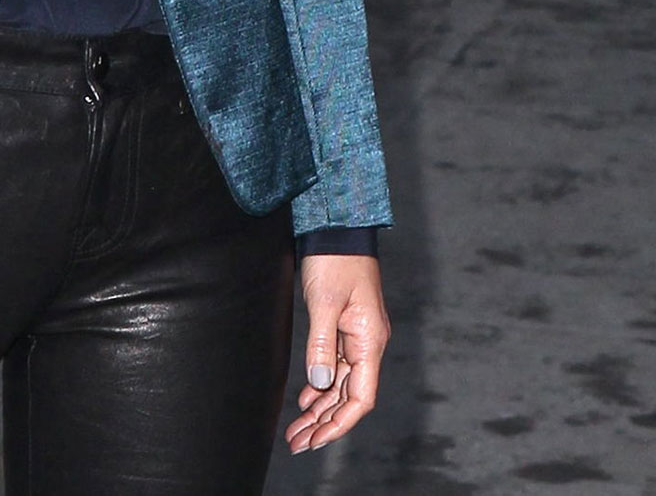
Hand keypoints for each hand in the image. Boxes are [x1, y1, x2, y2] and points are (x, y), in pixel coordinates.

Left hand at [285, 253, 389, 454]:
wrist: (336, 225)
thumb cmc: (334, 258)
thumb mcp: (324, 301)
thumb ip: (322, 345)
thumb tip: (321, 384)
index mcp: (370, 340)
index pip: (361, 397)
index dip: (339, 423)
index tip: (316, 439)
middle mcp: (368, 342)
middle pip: (350, 395)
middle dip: (325, 422)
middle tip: (298, 442)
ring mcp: (357, 335)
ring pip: (341, 383)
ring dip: (321, 407)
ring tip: (298, 429)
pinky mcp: (345, 326)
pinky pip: (336, 365)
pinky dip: (321, 383)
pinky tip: (307, 398)